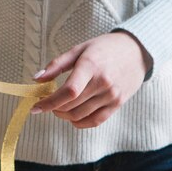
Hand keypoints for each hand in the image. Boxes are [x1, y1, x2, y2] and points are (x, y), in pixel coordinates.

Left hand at [32, 31, 151, 128]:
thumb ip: (57, 64)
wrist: (136, 51)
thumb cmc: (105, 48)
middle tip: (46, 102)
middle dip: (53, 108)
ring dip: (64, 115)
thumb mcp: (79, 49)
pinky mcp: (117, 104)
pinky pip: (94, 121)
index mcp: (91, 66)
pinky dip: (79, 122)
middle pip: (71, 106)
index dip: (49, 102)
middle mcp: (103, 83)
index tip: (35, 107)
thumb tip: (36, 79)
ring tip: (58, 107)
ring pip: (80, 116)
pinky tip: (72, 116)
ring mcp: (111, 95)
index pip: (68, 92)